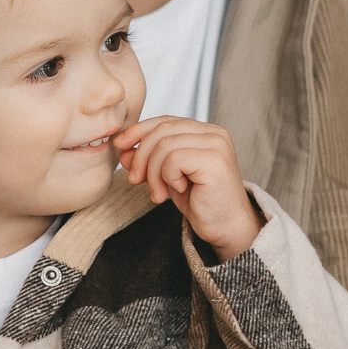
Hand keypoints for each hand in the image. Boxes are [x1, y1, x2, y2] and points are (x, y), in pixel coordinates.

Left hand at [113, 117, 261, 257]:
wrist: (228, 228)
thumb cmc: (202, 203)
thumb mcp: (168, 178)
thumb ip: (149, 160)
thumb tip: (123, 148)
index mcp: (205, 132)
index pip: (165, 120)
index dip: (139, 131)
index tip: (120, 146)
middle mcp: (214, 133)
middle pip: (161, 130)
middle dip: (141, 156)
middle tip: (136, 180)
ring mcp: (216, 144)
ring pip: (164, 145)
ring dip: (153, 172)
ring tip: (159, 193)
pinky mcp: (214, 159)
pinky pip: (173, 159)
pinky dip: (167, 177)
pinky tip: (179, 190)